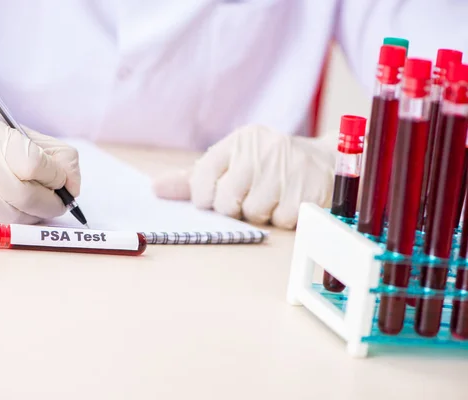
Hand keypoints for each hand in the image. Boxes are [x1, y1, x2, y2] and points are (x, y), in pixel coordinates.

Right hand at [0, 92, 80, 222]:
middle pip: (29, 198)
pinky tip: (8, 205)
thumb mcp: (5, 129)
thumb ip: (44, 152)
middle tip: (59, 200)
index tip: (60, 178)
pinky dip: (10, 218)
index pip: (36, 164)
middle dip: (53, 203)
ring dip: (36, 214)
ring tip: (38, 203)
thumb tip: (72, 182)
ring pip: (14, 217)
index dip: (56, 175)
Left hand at [153, 124, 336, 228]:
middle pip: (226, 201)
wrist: (324, 162)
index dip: (206, 197)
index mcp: (239, 141)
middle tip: (250, 198)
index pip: (203, 176)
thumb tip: (155, 189)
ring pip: (254, 213)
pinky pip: (281, 221)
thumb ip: (194, 179)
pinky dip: (283, 219)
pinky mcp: (307, 190)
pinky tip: (290, 202)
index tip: (217, 197)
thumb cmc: (268, 167)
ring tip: (273, 197)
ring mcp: (286, 169)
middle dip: (235, 208)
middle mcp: (261, 150)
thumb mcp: (233, 163)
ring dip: (261, 214)